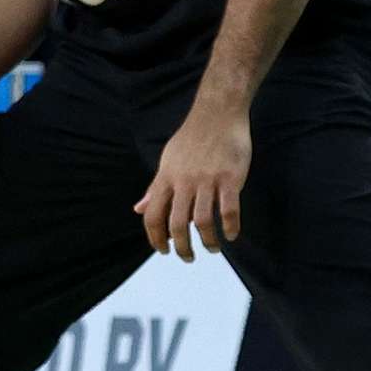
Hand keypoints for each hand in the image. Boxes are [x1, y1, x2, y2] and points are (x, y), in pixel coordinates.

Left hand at [136, 103, 249, 260]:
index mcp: (166, 178)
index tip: (163, 251)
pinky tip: (231, 235)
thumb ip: (155, 188)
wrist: (217, 113)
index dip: (155, 238)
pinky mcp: (230, 178)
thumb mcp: (167, 161)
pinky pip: (229, 210)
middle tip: (187, 257)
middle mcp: (184, 181)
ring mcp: (208, 180)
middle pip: (177, 224)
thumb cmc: (192, 138)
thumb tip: (139, 209)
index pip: (152, 215)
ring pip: (204, 221)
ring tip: (212, 249)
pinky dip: (230, 227)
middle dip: (181, 247)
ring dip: (208, 242)